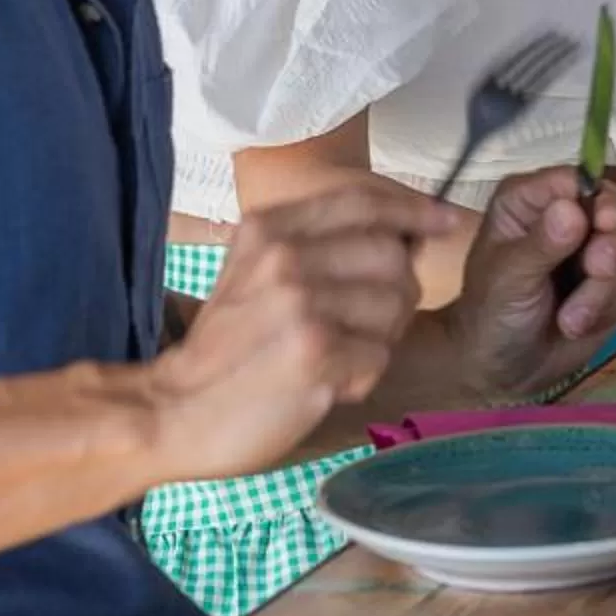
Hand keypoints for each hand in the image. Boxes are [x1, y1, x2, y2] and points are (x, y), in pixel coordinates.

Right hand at [145, 183, 452, 481]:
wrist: (171, 413)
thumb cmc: (227, 349)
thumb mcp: (256, 273)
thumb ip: (318, 244)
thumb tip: (408, 231)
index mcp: (269, 230)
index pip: (363, 202)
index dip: (414, 210)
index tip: (445, 221)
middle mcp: (285, 258)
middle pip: (393, 256)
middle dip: (396, 295)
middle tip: (360, 328)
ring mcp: (300, 304)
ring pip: (396, 306)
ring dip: (380, 339)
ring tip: (337, 356)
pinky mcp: (315, 353)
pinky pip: (380, 357)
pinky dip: (362, 378)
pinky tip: (325, 384)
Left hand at [442, 168, 615, 401]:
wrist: (502, 371)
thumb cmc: (490, 314)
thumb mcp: (509, 278)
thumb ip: (541, 245)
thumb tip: (572, 209)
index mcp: (530, 202)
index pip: (576, 179)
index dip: (595, 199)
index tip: (604, 224)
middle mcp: (565, 218)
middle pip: (612, 209)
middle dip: (608, 248)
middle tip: (595, 271)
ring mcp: (591, 250)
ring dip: (601, 290)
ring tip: (570, 319)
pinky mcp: (611, 284)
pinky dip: (606, 309)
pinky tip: (576, 326)